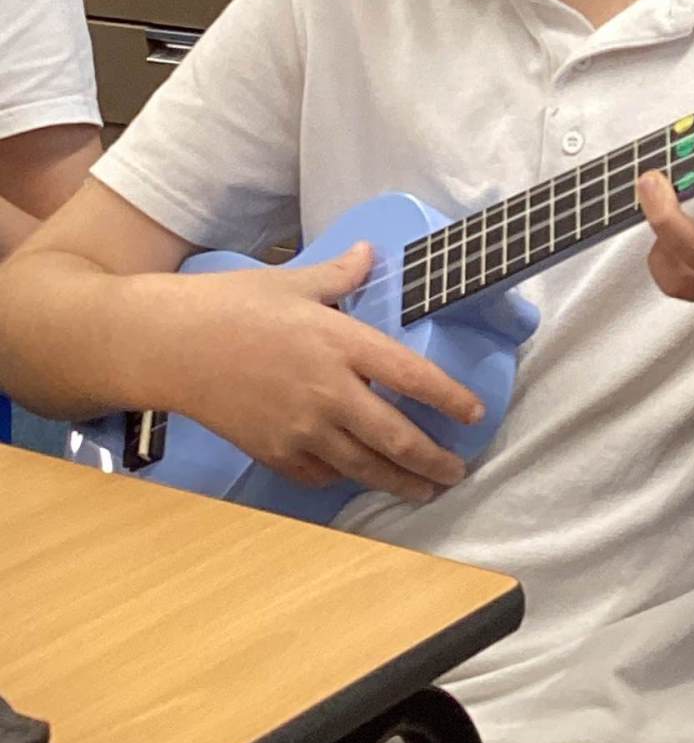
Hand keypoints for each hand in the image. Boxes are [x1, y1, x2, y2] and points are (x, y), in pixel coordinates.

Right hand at [166, 242, 483, 500]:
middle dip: (434, 460)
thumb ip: (340, 274)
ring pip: (364, 467)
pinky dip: (345, 479)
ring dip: (399, 482)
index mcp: (341, 343)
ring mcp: (301, 428)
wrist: (169, 346)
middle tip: (458, 471)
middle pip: (396, 437)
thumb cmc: (231, 306)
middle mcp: (329, 392)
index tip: (474, 414)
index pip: (412, 377)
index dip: (450, 399)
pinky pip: (321, 475)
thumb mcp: (292, 281)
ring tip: (424, 489)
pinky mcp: (273, 452)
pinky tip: (358, 477)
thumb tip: (369, 253)